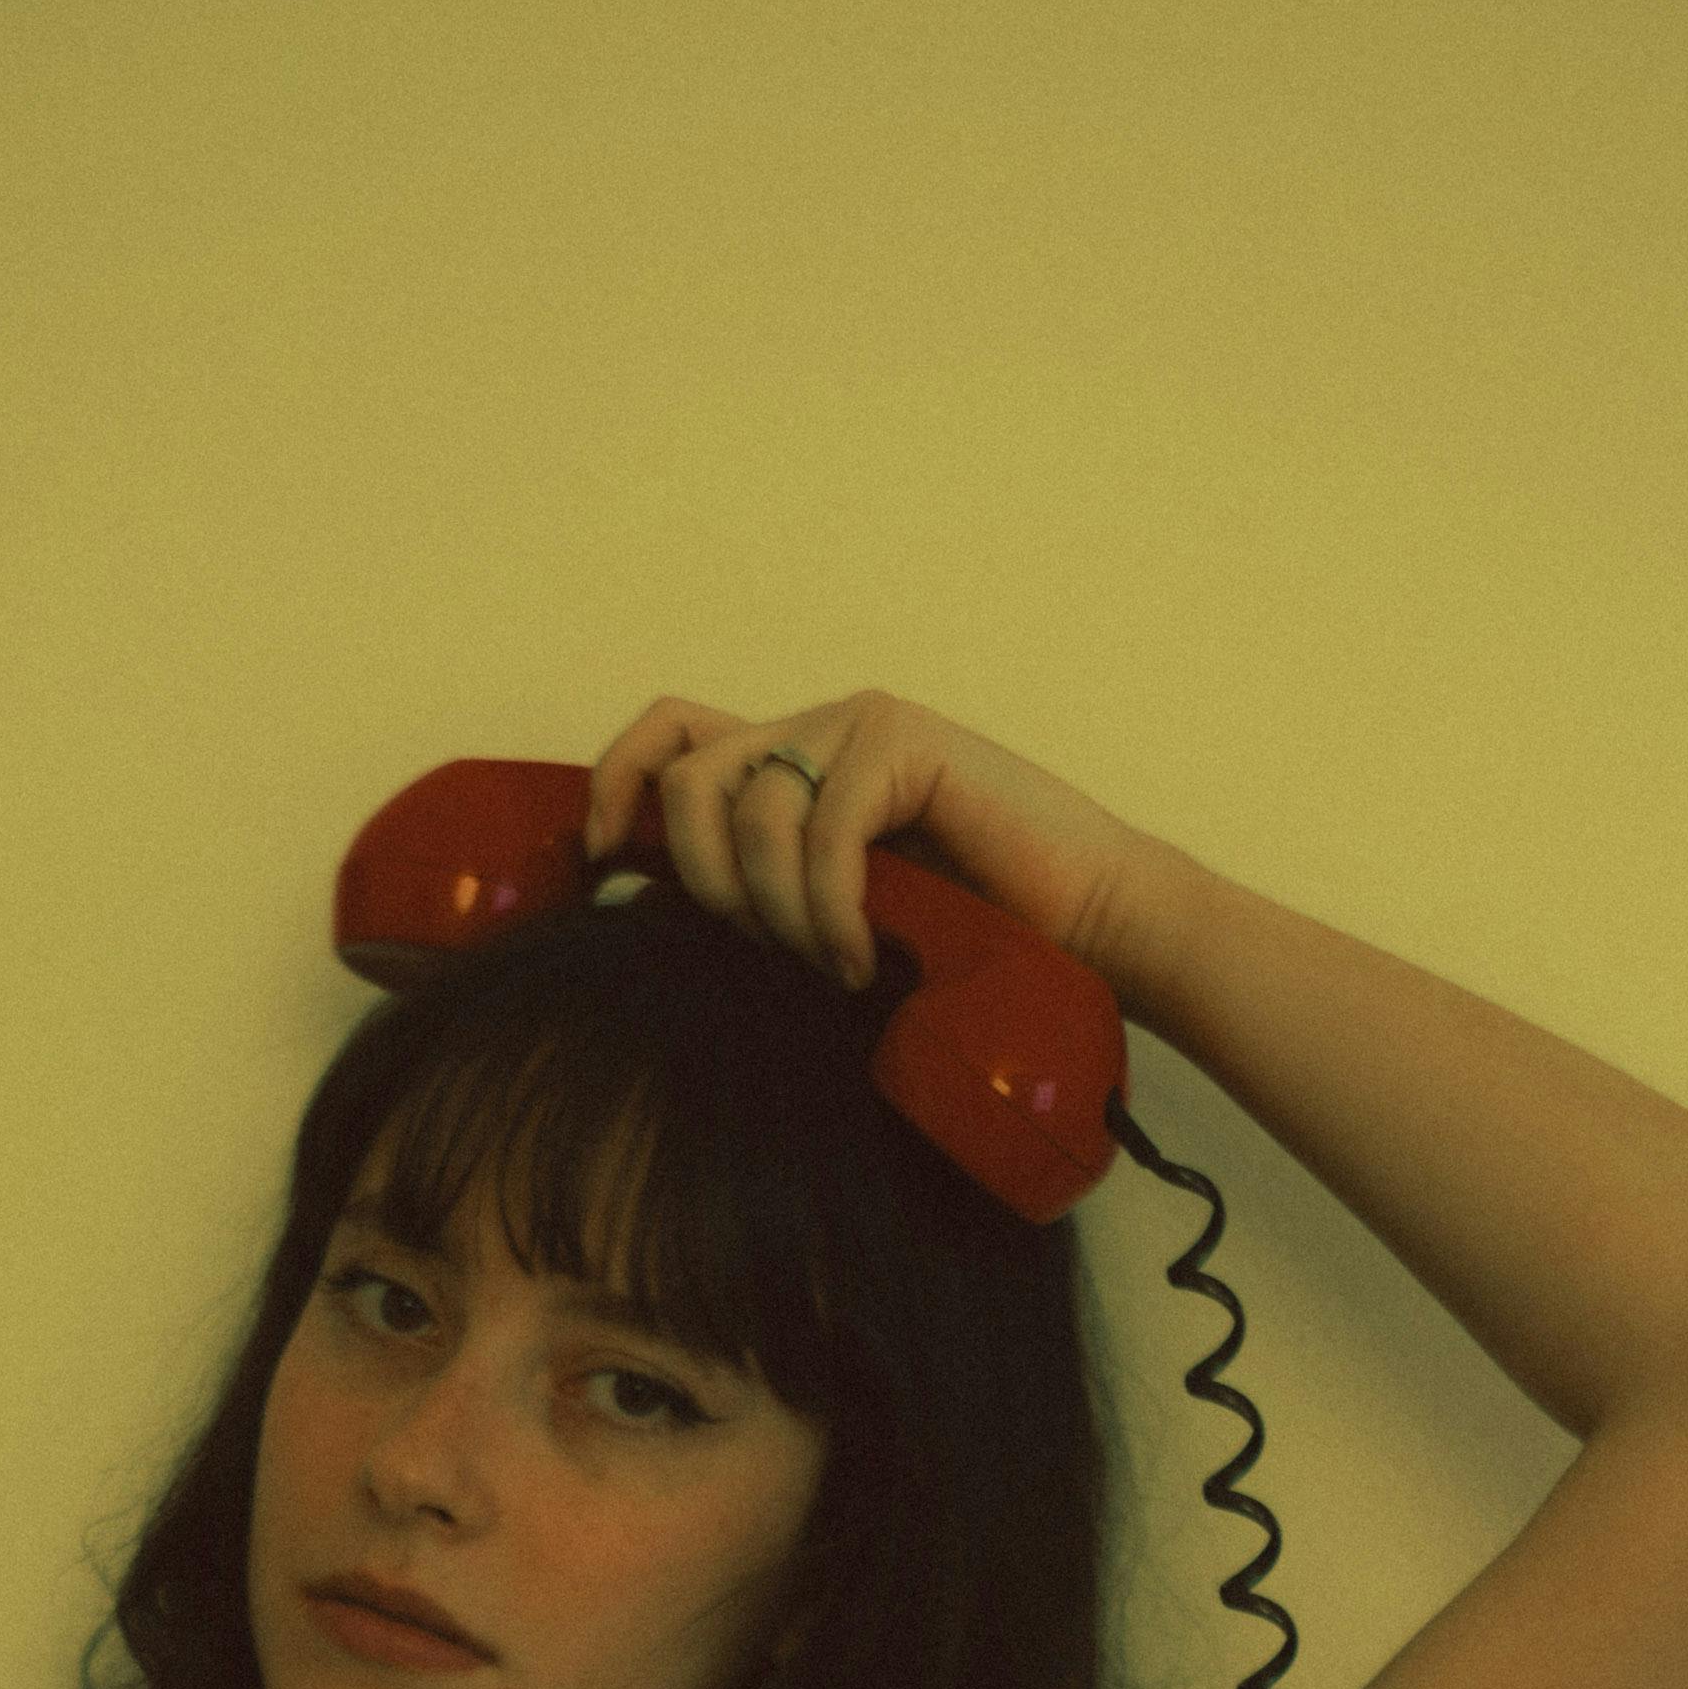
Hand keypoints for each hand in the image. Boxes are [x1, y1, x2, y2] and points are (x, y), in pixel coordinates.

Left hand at [576, 688, 1174, 999]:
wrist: (1088, 927)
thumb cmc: (967, 935)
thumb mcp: (832, 914)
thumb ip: (759, 889)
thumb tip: (646, 911)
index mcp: (791, 763)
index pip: (669, 734)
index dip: (613, 785)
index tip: (599, 862)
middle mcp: (817, 729)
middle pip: (687, 777)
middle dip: (703, 880)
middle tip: (762, 946)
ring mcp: (861, 725)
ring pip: (750, 810)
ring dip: (777, 911)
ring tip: (830, 963)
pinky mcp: (905, 743)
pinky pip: (823, 829)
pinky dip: (828, 909)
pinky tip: (861, 954)